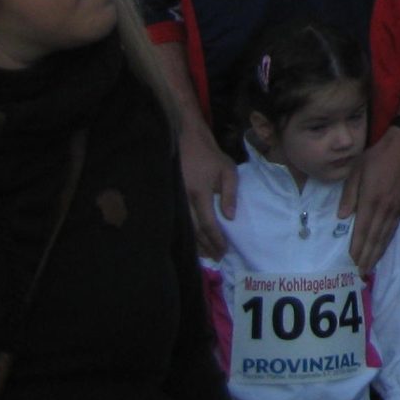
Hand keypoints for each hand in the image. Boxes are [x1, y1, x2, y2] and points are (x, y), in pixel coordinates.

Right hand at [178, 122, 238, 256]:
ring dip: (196, 244)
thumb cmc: (209, 156)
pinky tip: (192, 241)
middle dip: (206, 246)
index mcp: (200, 193)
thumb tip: (230, 218)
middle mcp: (184, 200)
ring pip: (184, 229)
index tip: (224, 251)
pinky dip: (186, 234)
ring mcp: (174, 200)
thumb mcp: (227, 170)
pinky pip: (178, 221)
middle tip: (217, 258)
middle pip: (195, 231)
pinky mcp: (169, 199)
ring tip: (207, 255)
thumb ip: (230, 193)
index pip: (209, 223)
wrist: (184, 141)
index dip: (216, 239)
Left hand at [342, 127, 399, 268]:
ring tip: (369, 268)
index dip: (356, 248)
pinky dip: (386, 243)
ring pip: (385, 237)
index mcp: (371, 200)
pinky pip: (392, 230)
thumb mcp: (355, 170)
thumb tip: (342, 218)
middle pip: (374, 238)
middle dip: (366, 257)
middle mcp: (385, 209)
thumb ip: (349, 195)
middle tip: (359, 274)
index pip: (362, 230)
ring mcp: (395, 209)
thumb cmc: (376, 157)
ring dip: (376, 254)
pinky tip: (381, 250)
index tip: (349, 263)